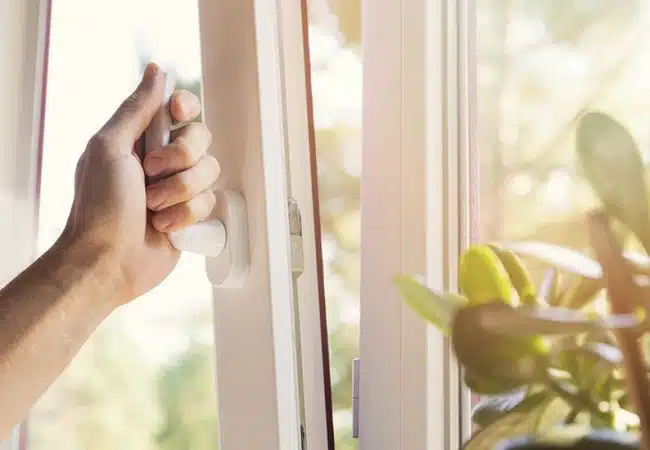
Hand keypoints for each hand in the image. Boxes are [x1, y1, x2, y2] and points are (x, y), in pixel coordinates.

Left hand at [64, 63, 218, 304]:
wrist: (109, 260)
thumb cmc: (100, 206)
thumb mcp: (109, 147)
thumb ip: (136, 109)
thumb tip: (156, 71)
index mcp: (141, 138)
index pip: (180, 108)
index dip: (185, 108)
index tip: (176, 115)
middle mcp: (163, 160)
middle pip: (201, 138)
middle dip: (180, 158)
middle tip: (151, 174)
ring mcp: (179, 188)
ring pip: (209, 172)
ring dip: (180, 192)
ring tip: (153, 208)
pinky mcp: (191, 214)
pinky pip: (210, 202)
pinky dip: (185, 215)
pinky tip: (163, 226)